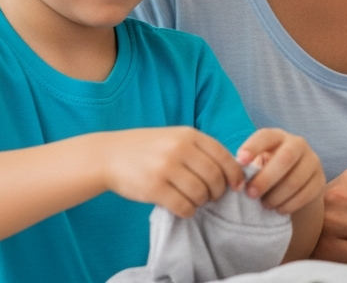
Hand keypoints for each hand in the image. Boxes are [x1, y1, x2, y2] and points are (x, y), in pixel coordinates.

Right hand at [98, 127, 244, 217]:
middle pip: (214, 177)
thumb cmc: (148, 148)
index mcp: (188, 135)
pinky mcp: (153, 188)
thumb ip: (200, 149)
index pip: (224, 156)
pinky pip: (182, 205)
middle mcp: (179, 149)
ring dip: (202, 202)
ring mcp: (165, 168)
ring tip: (196, 201)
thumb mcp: (175, 137)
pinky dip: (188, 211)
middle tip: (213, 197)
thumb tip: (231, 170)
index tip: (237, 186)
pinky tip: (184, 208)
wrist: (109, 155)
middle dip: (219, 191)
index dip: (235, 174)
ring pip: (200, 193)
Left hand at [236, 128, 324, 214]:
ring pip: (296, 180)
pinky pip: (306, 194)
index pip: (266, 136)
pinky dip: (290, 204)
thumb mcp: (257, 165)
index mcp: (277, 137)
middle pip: (285, 158)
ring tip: (265, 205)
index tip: (240, 161)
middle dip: (266, 178)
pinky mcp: (320, 180)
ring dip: (277, 196)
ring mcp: (312, 161)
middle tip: (250, 194)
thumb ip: (248, 169)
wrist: (292, 183)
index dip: (253, 147)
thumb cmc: (266, 172)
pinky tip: (279, 209)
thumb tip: (237, 178)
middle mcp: (298, 144)